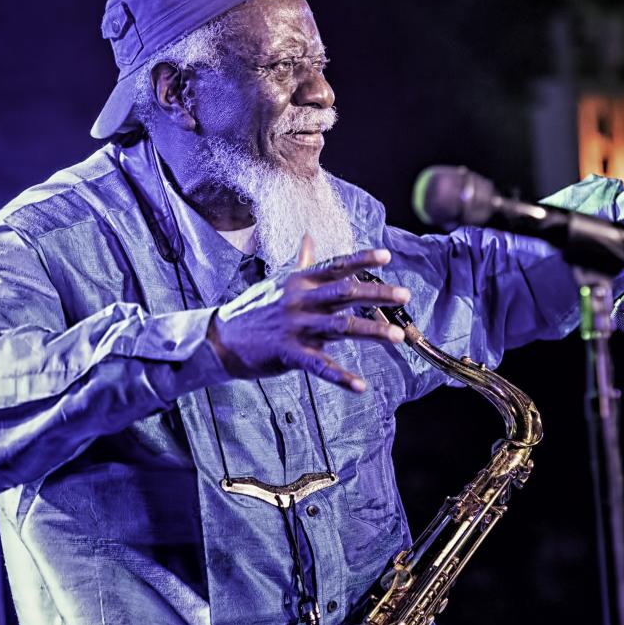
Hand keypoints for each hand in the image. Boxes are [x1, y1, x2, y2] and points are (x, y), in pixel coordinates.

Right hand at [207, 236, 409, 391]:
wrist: (219, 339)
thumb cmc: (252, 310)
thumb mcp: (276, 283)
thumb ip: (299, 263)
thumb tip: (310, 238)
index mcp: (299, 282)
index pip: (336, 266)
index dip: (362, 260)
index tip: (388, 256)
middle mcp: (300, 300)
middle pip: (345, 292)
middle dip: (378, 293)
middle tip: (405, 295)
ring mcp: (295, 327)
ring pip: (340, 327)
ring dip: (371, 330)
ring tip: (397, 336)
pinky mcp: (289, 353)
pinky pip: (320, 366)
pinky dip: (340, 377)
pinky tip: (359, 386)